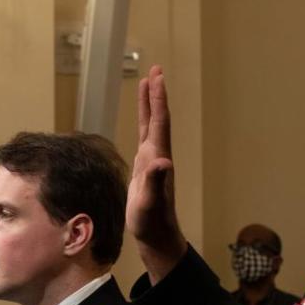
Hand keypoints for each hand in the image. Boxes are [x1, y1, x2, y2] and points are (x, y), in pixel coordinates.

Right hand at [127, 65, 186, 282]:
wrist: (156, 234)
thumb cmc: (152, 220)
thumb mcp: (150, 201)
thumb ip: (155, 181)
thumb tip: (162, 161)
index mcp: (158, 157)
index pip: (159, 122)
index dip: (158, 100)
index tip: (156, 77)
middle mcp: (157, 155)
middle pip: (157, 118)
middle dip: (155, 95)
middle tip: (155, 70)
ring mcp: (151, 161)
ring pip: (151, 126)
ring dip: (149, 105)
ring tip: (147, 85)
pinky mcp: (145, 168)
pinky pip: (144, 138)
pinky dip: (143, 124)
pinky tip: (142, 120)